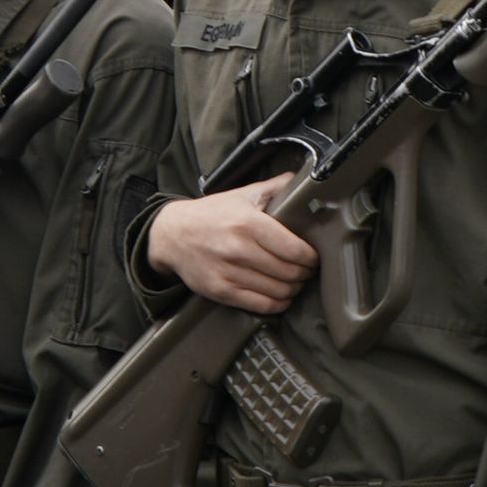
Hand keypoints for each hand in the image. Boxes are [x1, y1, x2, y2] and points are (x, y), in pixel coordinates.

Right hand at [144, 179, 315, 312]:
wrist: (172, 234)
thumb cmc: (212, 213)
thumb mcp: (243, 194)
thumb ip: (275, 187)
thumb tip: (304, 180)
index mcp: (248, 223)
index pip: (294, 249)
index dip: (311, 257)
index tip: (314, 256)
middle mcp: (239, 249)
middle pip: (289, 272)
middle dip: (304, 273)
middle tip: (307, 270)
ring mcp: (229, 272)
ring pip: (278, 291)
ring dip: (293, 289)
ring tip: (295, 282)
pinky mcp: (221, 291)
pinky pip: (261, 305)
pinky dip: (278, 304)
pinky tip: (281, 296)